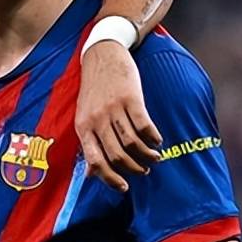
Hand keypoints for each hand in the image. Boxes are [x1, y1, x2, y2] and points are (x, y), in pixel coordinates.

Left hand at [76, 41, 161, 191]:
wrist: (102, 54)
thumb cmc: (94, 89)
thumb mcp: (84, 116)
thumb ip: (88, 144)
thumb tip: (90, 175)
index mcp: (83, 127)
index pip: (96, 161)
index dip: (111, 179)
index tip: (124, 187)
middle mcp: (97, 119)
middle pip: (117, 155)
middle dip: (133, 168)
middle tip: (143, 171)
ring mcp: (114, 108)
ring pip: (132, 143)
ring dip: (146, 155)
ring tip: (154, 158)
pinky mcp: (131, 98)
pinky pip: (144, 125)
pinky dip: (153, 137)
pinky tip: (157, 140)